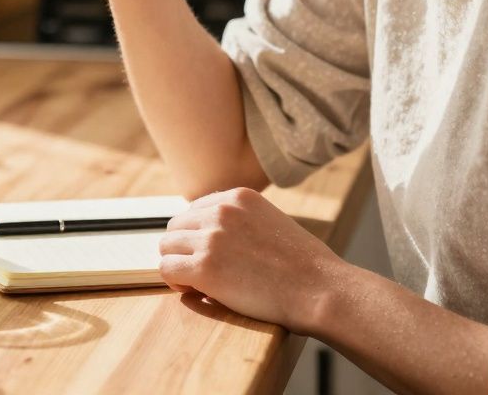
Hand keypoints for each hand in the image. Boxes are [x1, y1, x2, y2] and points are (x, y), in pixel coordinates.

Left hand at [158, 187, 344, 333]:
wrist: (320, 289)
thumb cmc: (304, 266)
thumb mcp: (271, 222)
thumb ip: (241, 221)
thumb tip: (210, 235)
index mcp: (239, 196)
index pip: (194, 210)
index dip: (197, 235)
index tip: (208, 254)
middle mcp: (222, 211)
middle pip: (176, 227)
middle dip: (185, 249)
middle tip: (202, 271)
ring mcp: (211, 238)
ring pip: (167, 247)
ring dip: (179, 265)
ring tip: (199, 282)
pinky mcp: (204, 267)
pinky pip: (168, 270)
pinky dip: (176, 282)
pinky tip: (195, 290)